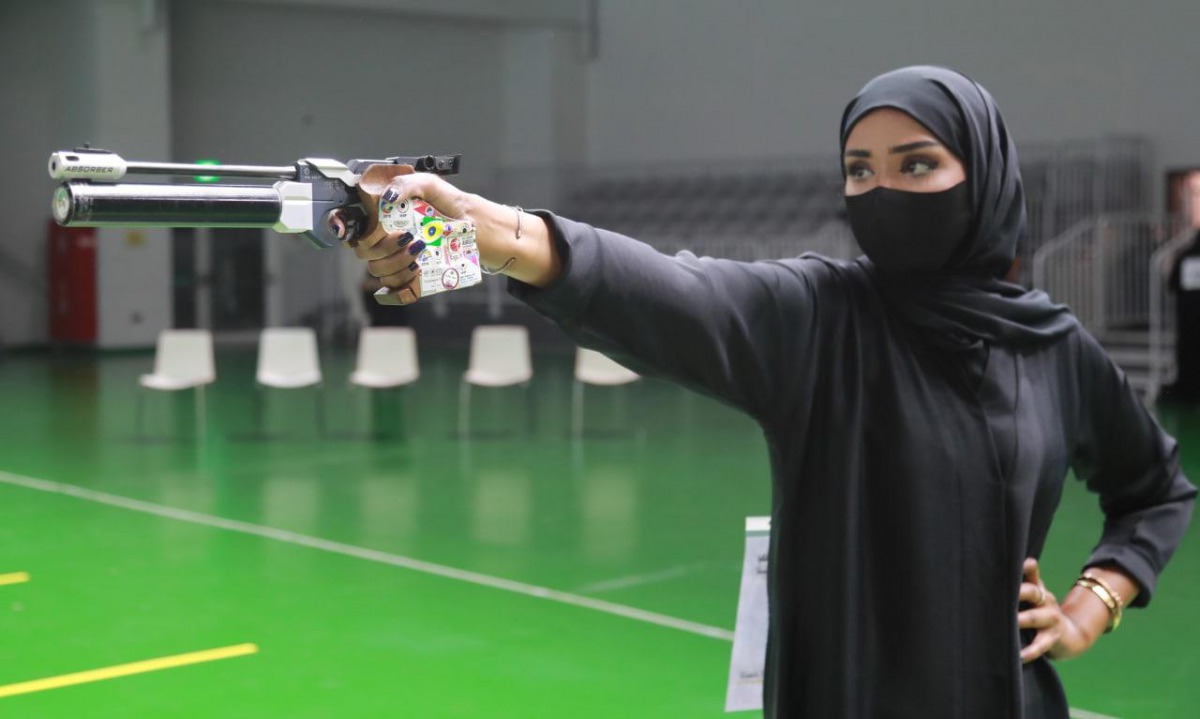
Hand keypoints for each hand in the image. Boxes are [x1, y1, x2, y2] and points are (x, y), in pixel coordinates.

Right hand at [351, 167, 473, 304]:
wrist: (482, 231)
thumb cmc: (455, 207)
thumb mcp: (432, 186)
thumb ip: (408, 184)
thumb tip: (388, 198)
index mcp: (385, 218)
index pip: (353, 226)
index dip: (343, 227)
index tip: (361, 228)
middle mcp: (386, 241)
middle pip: (364, 252)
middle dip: (383, 246)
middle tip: (408, 237)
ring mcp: (398, 263)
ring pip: (378, 272)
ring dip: (395, 263)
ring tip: (420, 252)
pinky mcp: (412, 281)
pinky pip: (392, 293)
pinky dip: (399, 288)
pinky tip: (416, 273)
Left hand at [1018, 557, 1092, 662]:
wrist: (1070, 635)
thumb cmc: (1042, 611)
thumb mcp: (1035, 594)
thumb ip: (1025, 579)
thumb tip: (1013, 563)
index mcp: (1038, 589)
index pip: (1031, 575)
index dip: (1026, 568)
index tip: (1016, 565)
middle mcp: (1045, 601)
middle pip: (1032, 592)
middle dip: (1018, 591)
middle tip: (1000, 595)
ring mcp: (1051, 620)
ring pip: (1034, 618)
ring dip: (1021, 620)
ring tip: (1009, 622)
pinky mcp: (1052, 639)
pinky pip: (1040, 646)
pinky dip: (1029, 652)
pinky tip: (1019, 656)